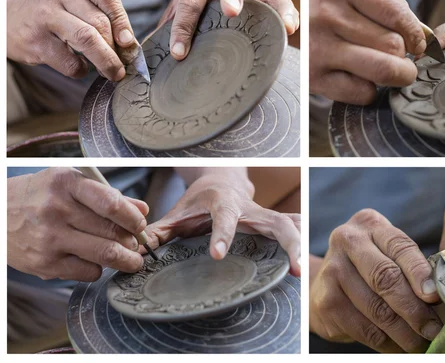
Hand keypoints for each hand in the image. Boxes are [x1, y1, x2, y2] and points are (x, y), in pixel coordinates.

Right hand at [7, 0, 136, 80]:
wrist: (8, 16)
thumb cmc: (55, 10)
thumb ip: (103, 15)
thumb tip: (130, 45)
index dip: (122, 22)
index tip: (128, 43)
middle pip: (99, 23)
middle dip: (116, 50)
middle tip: (123, 65)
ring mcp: (45, 15)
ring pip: (87, 40)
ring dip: (106, 62)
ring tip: (113, 73)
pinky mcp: (36, 41)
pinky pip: (70, 61)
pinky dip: (82, 70)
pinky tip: (81, 68)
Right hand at [7, 168, 148, 281]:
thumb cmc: (39, 196)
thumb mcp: (70, 184)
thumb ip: (108, 196)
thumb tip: (142, 209)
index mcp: (67, 185)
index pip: (111, 204)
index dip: (133, 219)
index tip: (140, 225)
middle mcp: (57, 211)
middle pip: (112, 232)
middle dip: (133, 242)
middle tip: (138, 244)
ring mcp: (50, 239)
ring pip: (105, 255)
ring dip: (125, 259)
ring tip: (131, 259)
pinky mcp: (44, 264)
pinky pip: (87, 272)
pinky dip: (99, 269)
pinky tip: (97, 262)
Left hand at [143, 173, 300, 275]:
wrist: (220, 178)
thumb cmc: (198, 200)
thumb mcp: (177, 213)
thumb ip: (158, 233)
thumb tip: (135, 253)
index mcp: (223, 202)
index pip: (225, 218)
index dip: (222, 235)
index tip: (217, 255)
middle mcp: (249, 208)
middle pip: (275, 222)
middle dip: (286, 243)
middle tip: (292, 269)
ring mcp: (264, 214)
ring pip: (290, 224)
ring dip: (298, 245)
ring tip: (301, 272)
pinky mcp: (273, 220)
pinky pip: (293, 227)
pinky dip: (301, 240)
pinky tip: (304, 262)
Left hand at [158, 0, 299, 59]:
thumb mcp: (178, 9)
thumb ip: (170, 29)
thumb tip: (150, 60)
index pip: (188, 4)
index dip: (182, 29)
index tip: (178, 52)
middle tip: (231, 9)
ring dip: (274, 7)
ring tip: (284, 24)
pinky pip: (279, 1)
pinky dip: (288, 13)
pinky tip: (290, 27)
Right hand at [309, 0, 425, 104]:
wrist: (272, 20)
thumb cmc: (319, 4)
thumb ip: (382, 7)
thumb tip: (422, 37)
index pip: (397, 14)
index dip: (417, 35)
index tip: (419, 46)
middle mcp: (328, 15)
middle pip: (393, 45)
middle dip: (406, 58)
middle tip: (405, 63)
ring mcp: (319, 48)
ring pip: (382, 69)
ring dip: (395, 75)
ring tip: (394, 73)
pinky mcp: (313, 76)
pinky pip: (360, 92)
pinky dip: (371, 91)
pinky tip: (364, 81)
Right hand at [310, 209, 440, 352]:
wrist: (325, 283)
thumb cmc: (369, 267)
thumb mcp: (387, 253)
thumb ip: (411, 266)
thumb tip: (443, 296)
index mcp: (370, 225)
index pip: (399, 245)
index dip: (419, 272)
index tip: (435, 296)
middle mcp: (348, 241)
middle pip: (386, 277)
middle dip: (414, 308)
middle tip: (433, 329)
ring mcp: (333, 270)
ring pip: (377, 308)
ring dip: (404, 332)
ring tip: (421, 343)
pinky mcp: (326, 301)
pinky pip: (364, 328)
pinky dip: (387, 343)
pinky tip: (399, 346)